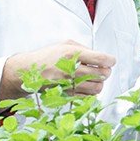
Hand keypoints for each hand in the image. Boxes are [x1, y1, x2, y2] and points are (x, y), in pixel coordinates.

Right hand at [0, 40, 114, 99]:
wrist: (28, 71)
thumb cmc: (47, 56)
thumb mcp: (65, 44)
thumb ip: (84, 48)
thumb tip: (101, 57)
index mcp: (72, 54)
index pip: (101, 59)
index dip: (110, 61)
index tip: (110, 61)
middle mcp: (71, 69)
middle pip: (102, 75)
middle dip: (107, 72)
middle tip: (104, 69)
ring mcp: (69, 84)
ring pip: (97, 88)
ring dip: (100, 83)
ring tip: (95, 78)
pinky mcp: (67, 94)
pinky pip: (88, 96)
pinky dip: (91, 91)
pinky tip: (87, 84)